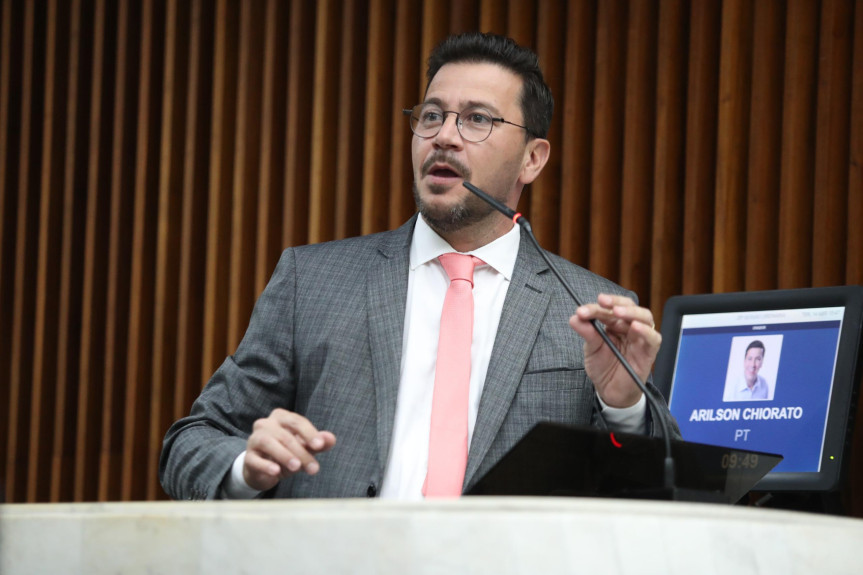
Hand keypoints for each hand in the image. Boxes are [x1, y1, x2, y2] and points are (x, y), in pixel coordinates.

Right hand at [243, 408, 336, 491]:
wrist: (264, 470)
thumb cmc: (287, 453)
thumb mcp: (305, 448)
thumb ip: (318, 443)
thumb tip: (331, 439)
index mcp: (281, 417)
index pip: (297, 422)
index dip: (309, 433)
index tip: (320, 445)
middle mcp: (265, 424)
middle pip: (285, 435)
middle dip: (301, 452)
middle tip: (314, 468)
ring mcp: (254, 439)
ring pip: (268, 443)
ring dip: (284, 455)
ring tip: (297, 468)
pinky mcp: (247, 457)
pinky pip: (255, 459)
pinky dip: (266, 465)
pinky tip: (276, 472)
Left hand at [568, 293, 660, 407]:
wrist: (610, 391)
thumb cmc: (603, 368)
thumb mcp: (591, 349)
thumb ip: (586, 333)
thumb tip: (575, 318)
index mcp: (614, 324)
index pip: (608, 309)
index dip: (596, 307)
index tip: (582, 311)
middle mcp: (629, 328)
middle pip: (628, 306)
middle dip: (615, 302)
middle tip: (601, 302)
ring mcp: (641, 338)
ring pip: (644, 317)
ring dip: (631, 312)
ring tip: (617, 311)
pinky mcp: (649, 352)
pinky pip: (653, 338)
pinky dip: (645, 331)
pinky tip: (635, 327)